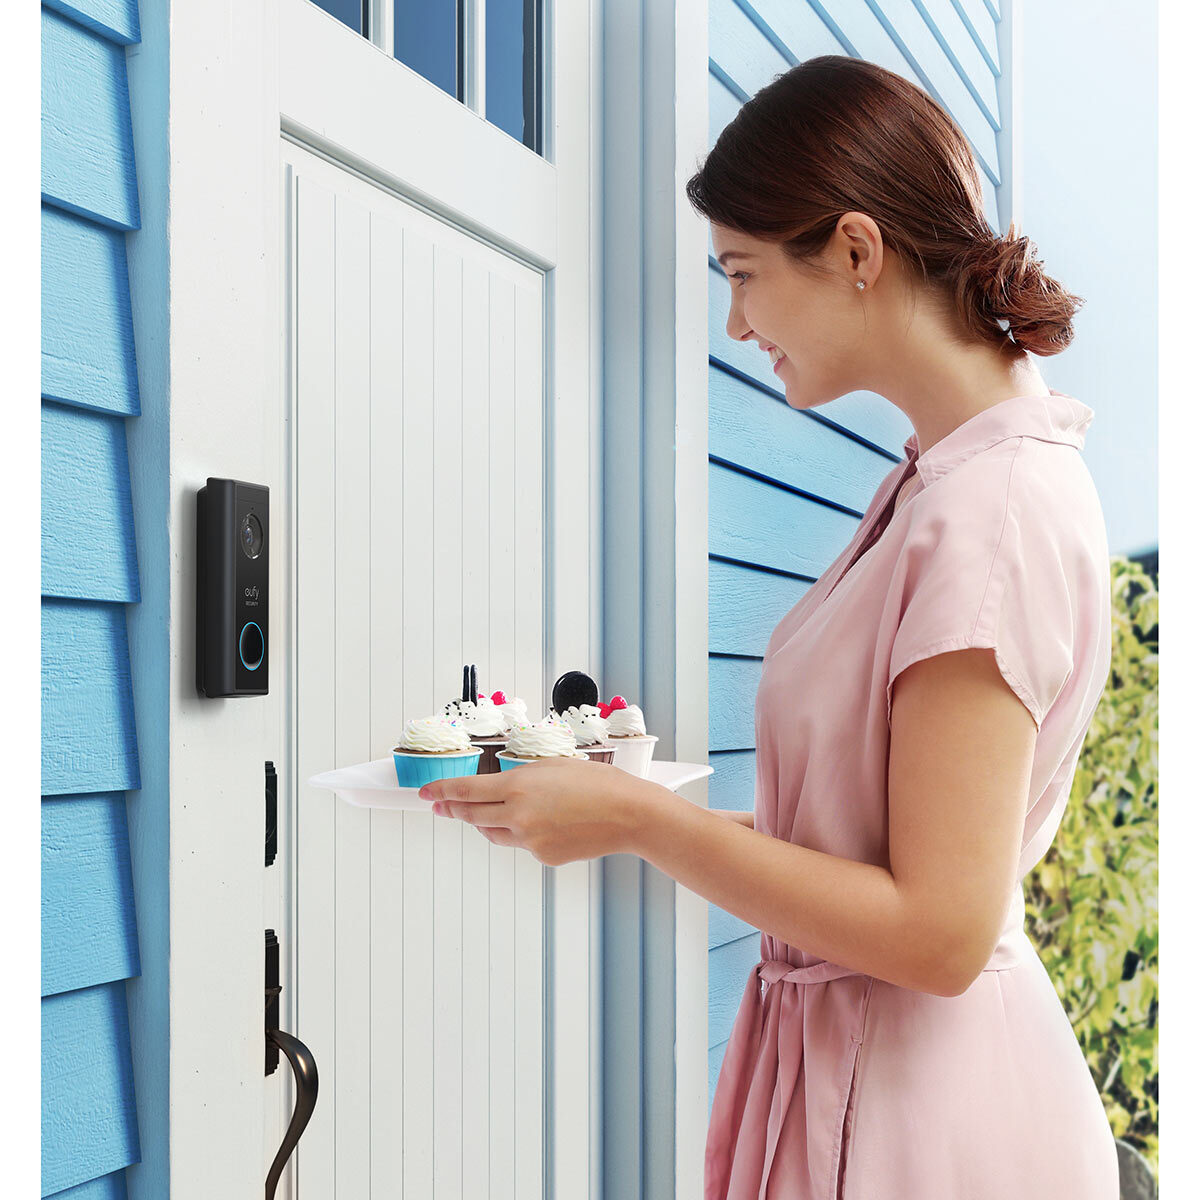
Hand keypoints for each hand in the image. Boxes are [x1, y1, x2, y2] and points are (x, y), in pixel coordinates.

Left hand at [418, 757, 654, 865]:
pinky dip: (523, 834)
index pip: (466, 791)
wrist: (628, 814)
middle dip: (453, 810)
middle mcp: (518, 816)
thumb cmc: (598, 784)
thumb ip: (521, 777)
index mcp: (519, 787)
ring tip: (488, 813)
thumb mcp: (553, 766)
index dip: (441, 792)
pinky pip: (521, 844)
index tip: (425, 794)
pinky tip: (544, 823)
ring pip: (493, 833)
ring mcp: (529, 840)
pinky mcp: (543, 857)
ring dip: (485, 823)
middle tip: (440, 806)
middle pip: (471, 815)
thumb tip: (499, 788)